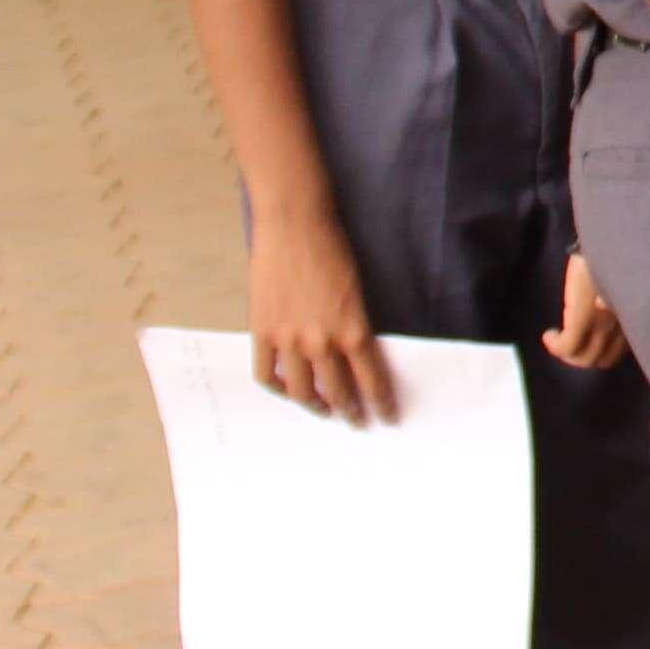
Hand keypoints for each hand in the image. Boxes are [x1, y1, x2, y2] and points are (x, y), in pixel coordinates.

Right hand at [248, 214, 393, 423]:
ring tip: (322, 410)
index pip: (371, 380)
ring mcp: (288, 339)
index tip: (387, 418)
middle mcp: (321, 341)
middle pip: (337, 391)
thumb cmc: (333, 250)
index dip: (380, 403)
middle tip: (355, 422)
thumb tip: (357, 356)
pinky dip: (276, 387)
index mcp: (353, 330)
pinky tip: (286, 389)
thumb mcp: (357, 292)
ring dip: (314, 405)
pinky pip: (266, 373)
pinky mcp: (262, 331)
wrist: (295, 226)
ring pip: (300, 390)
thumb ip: (355, 327)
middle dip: (349, 411)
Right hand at [543, 251, 629, 373]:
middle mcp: (623, 326)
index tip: (587, 342)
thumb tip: (603, 313)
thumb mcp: (622, 284)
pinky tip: (549, 335)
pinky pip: (567, 346)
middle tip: (567, 345)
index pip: (619, 352)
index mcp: (634, 319)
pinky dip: (555, 345)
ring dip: (567, 355)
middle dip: (582, 357)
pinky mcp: (583, 318)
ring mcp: (604, 323)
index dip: (601, 352)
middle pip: (602, 360)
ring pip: (584, 358)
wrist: (611, 237)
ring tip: (557, 339)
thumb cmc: (618, 255)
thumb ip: (617, 304)